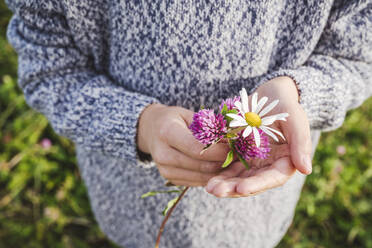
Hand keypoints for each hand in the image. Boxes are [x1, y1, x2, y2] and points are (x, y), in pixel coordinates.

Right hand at [137, 104, 229, 185]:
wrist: (151, 131)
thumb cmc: (173, 119)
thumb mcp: (188, 115)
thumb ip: (208, 126)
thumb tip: (235, 137)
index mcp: (167, 133)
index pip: (197, 147)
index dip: (219, 150)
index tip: (237, 148)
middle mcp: (163, 154)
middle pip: (201, 165)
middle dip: (223, 162)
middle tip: (241, 157)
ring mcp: (165, 169)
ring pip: (201, 177)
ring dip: (220, 172)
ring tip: (235, 163)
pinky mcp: (170, 179)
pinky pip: (196, 181)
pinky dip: (211, 176)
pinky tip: (221, 168)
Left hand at [205, 76, 312, 196]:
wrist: (269, 94)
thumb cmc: (285, 104)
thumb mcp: (295, 119)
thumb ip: (301, 142)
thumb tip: (306, 170)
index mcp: (285, 161)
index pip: (273, 178)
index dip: (257, 185)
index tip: (241, 188)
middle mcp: (268, 165)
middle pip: (252, 182)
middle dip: (234, 188)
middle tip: (216, 190)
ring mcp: (252, 161)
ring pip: (237, 178)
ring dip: (224, 184)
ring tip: (209, 188)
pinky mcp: (238, 155)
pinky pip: (228, 167)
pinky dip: (218, 173)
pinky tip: (206, 178)